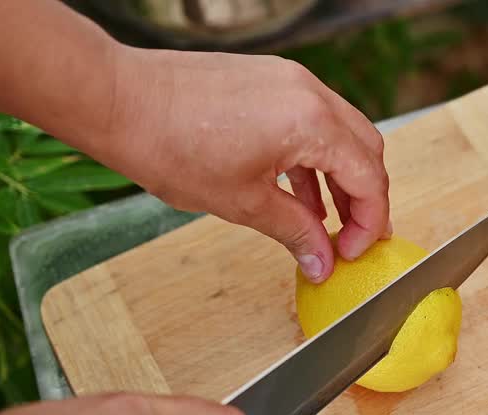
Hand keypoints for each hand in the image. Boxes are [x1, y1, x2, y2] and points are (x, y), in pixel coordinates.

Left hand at [103, 47, 390, 282]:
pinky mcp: (268, 79)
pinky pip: (311, 119)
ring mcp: (289, 81)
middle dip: (364, 199)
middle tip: (350, 239)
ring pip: (340, 133)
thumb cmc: (170, 145)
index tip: (353, 252)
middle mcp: (309, 93)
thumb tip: (322, 262)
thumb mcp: (242, 203)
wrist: (117, 100)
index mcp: (311, 123)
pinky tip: (296, 192)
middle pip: (366, 150)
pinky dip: (314, 156)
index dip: (370, 222)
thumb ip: (295, 232)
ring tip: (322, 221)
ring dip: (340, 178)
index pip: (369, 178)